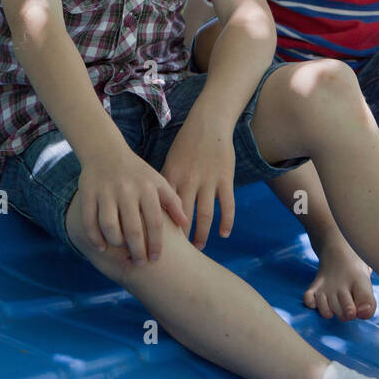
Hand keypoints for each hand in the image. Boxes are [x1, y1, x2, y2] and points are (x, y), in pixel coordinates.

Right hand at [77, 150, 188, 263]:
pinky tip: (102, 246)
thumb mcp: (158, 181)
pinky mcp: (88, 193)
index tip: (156, 258)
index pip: (155, 222)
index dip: (156, 244)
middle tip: (140, 263)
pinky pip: (89, 221)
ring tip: (122, 251)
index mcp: (147, 188)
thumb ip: (173, 201)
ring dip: (116, 244)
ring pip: (109, 227)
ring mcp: (106, 192)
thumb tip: (185, 225)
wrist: (105, 150)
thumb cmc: (136, 172)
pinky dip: (95, 237)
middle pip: (133, 229)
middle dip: (137, 251)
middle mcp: (126, 190)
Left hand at [159, 110, 235, 249]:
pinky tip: (224, 234)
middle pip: (183, 217)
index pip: (163, 208)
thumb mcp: (170, 162)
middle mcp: (188, 181)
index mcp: (171, 177)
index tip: (156, 244)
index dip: (160, 229)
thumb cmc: (186, 144)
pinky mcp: (225, 179)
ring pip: (205, 215)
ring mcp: (208, 181)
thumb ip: (164, 184)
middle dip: (180, 238)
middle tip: (177, 254)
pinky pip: (227, 205)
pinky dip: (226, 221)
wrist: (208, 123)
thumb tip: (152, 207)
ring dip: (202, 234)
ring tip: (198, 248)